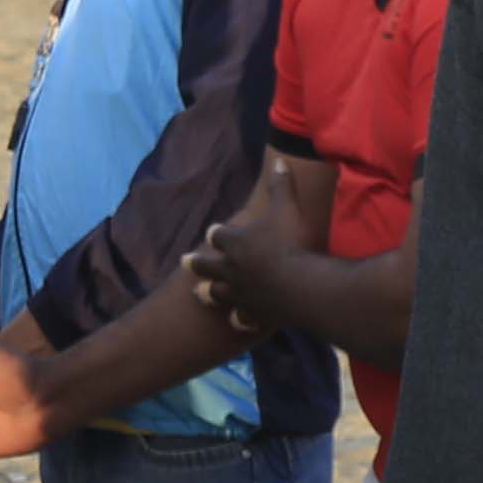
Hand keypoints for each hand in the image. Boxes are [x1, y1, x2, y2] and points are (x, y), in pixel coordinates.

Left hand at [187, 193, 311, 340]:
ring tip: (198, 293)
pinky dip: (238, 318)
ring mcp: (239, 294)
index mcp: (235, 242)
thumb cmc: (291, 242)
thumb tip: (278, 161)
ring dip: (207, 292)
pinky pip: (241, 317)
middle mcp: (230, 268)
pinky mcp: (252, 314)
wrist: (298, 285)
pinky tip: (236, 321)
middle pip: (206, 265)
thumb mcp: (287, 208)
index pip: (217, 235)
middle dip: (195, 262)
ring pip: (216, 293)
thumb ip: (281, 186)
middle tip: (184, 261)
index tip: (212, 232)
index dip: (215, 233)